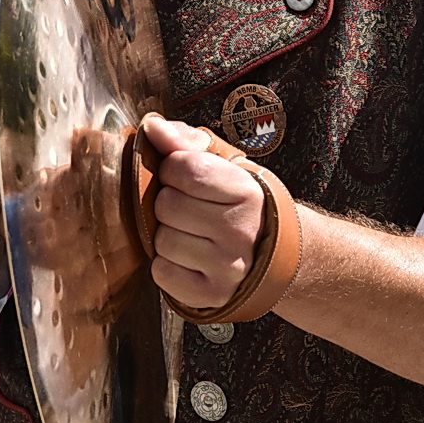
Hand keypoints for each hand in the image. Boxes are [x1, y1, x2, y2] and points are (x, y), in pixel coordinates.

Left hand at [141, 113, 264, 310]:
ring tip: (191, 234)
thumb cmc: (237, 203)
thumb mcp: (223, 163)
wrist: (271, 253)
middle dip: (169, 203)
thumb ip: (185, 140)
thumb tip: (152, 127)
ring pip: (162, 241)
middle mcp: (241, 230)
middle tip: (190, 209)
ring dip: (168, 235)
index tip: (184, 176)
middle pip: (167, 205)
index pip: (184, 168)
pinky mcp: (212, 295)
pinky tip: (189, 259)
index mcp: (246, 191)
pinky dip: (168, 266)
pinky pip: (162, 273)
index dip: (173, 168)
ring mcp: (228, 267)